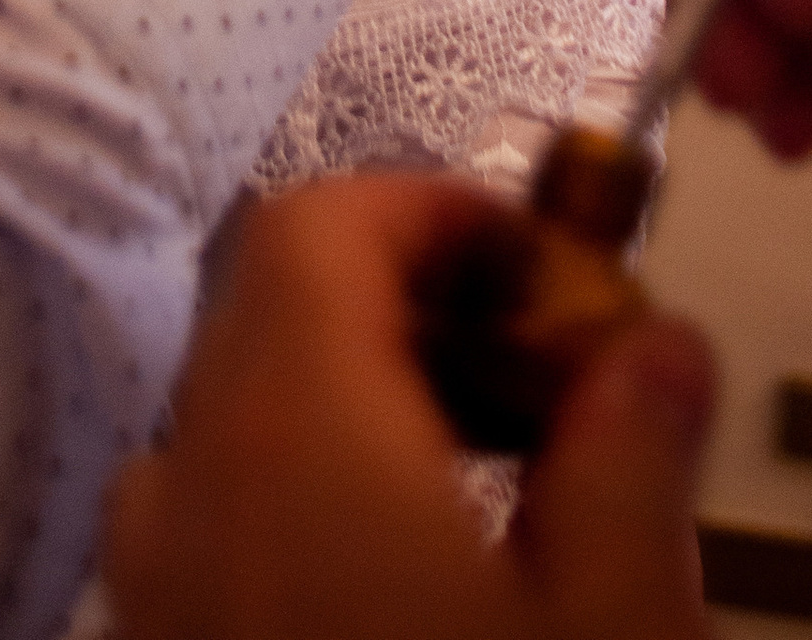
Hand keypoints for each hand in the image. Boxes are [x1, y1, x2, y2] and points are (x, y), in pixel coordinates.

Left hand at [105, 174, 714, 639]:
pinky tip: (400, 578)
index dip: (431, 212)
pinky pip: (206, 526)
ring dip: (350, 411)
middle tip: (540, 374)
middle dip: (409, 311)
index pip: (320, 225)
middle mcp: (187, 486)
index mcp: (289, 434)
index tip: (538, 259)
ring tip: (485, 486)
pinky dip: (293, 503)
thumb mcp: (616, 625)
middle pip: (274, 311)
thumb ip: (634, 461)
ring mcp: (151, 581)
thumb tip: (660, 346)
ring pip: (238, 424)